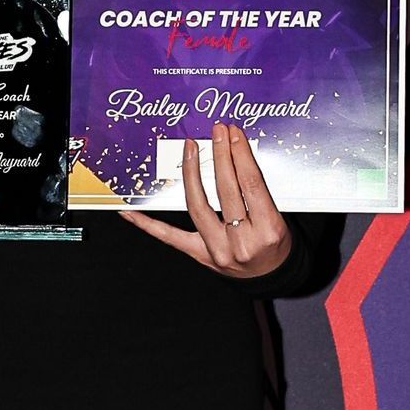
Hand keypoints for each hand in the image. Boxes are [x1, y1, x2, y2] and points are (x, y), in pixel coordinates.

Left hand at [117, 121, 290, 278]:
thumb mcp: (280, 218)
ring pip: (198, 206)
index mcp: (268, 230)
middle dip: (221, 155)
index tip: (234, 134)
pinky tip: (129, 210)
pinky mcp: (199, 255)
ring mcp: (217, 250)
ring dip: (192, 173)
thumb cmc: (275, 244)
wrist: (269, 277)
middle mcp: (242, 242)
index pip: (251, 184)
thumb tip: (237, 154)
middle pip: (226, 190)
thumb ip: (260, 191)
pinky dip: (147, 223)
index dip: (240, 154)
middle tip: (217, 132)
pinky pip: (169, 236)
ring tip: (190, 149)